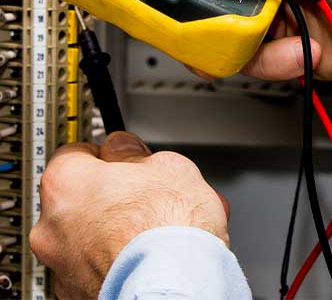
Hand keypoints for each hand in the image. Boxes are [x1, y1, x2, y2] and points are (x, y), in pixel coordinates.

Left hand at [30, 132, 229, 299]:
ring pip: (89, 237)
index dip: (107, 154)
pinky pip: (97, 267)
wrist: (174, 285)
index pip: (74, 153)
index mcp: (66, 184)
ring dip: (117, 230)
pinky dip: (118, 260)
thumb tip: (126, 151)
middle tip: (149, 194)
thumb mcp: (167, 165)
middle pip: (81, 199)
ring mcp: (62, 267)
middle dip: (113, 195)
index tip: (125, 156)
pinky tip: (152, 255)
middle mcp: (52, 228)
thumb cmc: (168, 228)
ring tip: (162, 229)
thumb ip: (136, 154)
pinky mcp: (78, 297)